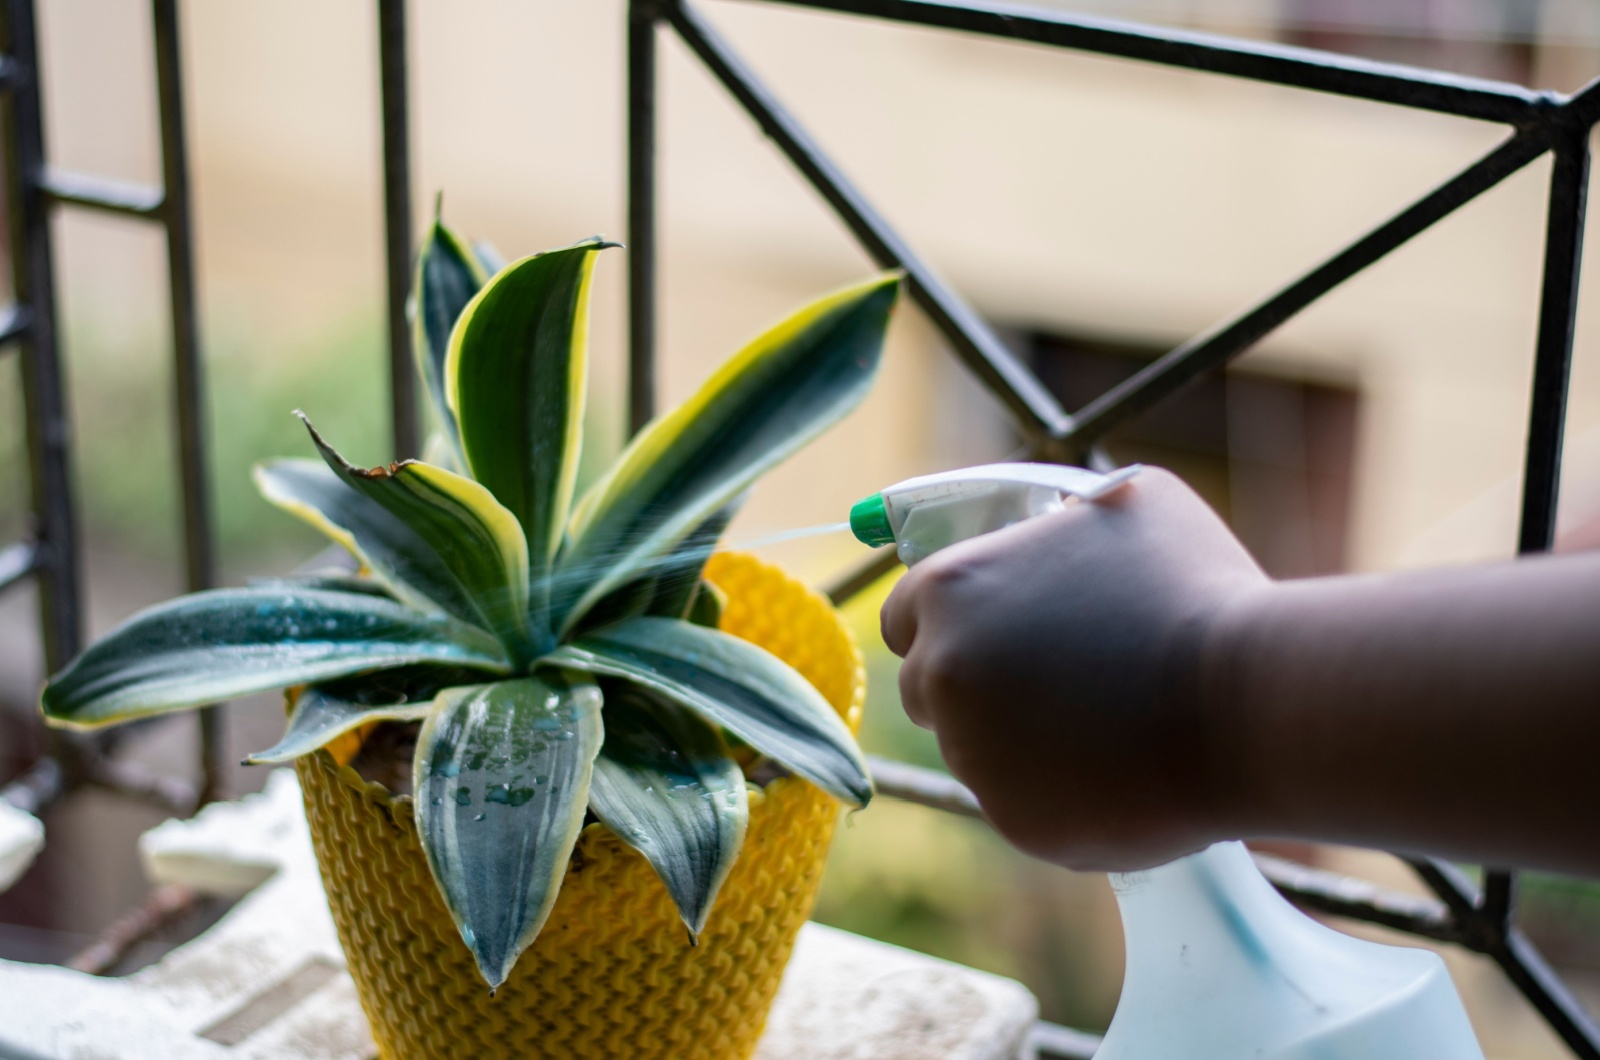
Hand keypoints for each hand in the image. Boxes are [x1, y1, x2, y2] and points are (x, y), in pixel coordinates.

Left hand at [879, 467, 1267, 871]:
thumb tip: (1048, 525)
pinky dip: (1062, 792)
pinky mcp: (1017, 819)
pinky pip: (1024, 803)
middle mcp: (944, 673)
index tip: (993, 631)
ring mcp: (975, 754)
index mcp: (953, 591)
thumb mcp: (1126, 505)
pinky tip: (1124, 767)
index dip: (949, 622)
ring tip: (1111, 720)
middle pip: (929, 688)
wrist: (1252, 703)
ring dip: (1023, 740)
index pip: (908, 615)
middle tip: (1053, 680)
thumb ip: (1058, 521)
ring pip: (978, 751)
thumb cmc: (1196, 591)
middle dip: (977, 686)